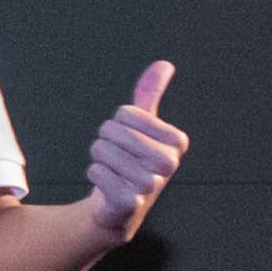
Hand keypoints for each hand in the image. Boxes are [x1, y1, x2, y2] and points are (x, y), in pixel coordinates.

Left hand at [85, 59, 185, 236]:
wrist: (121, 206)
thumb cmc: (133, 160)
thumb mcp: (142, 127)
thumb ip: (150, 95)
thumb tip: (164, 64)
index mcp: (177, 141)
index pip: (127, 113)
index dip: (117, 123)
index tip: (127, 140)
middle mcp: (169, 163)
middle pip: (112, 130)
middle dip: (104, 140)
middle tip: (115, 156)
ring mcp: (151, 185)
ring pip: (101, 150)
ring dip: (98, 158)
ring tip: (112, 170)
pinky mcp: (130, 203)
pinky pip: (96, 173)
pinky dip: (94, 173)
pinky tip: (106, 183)